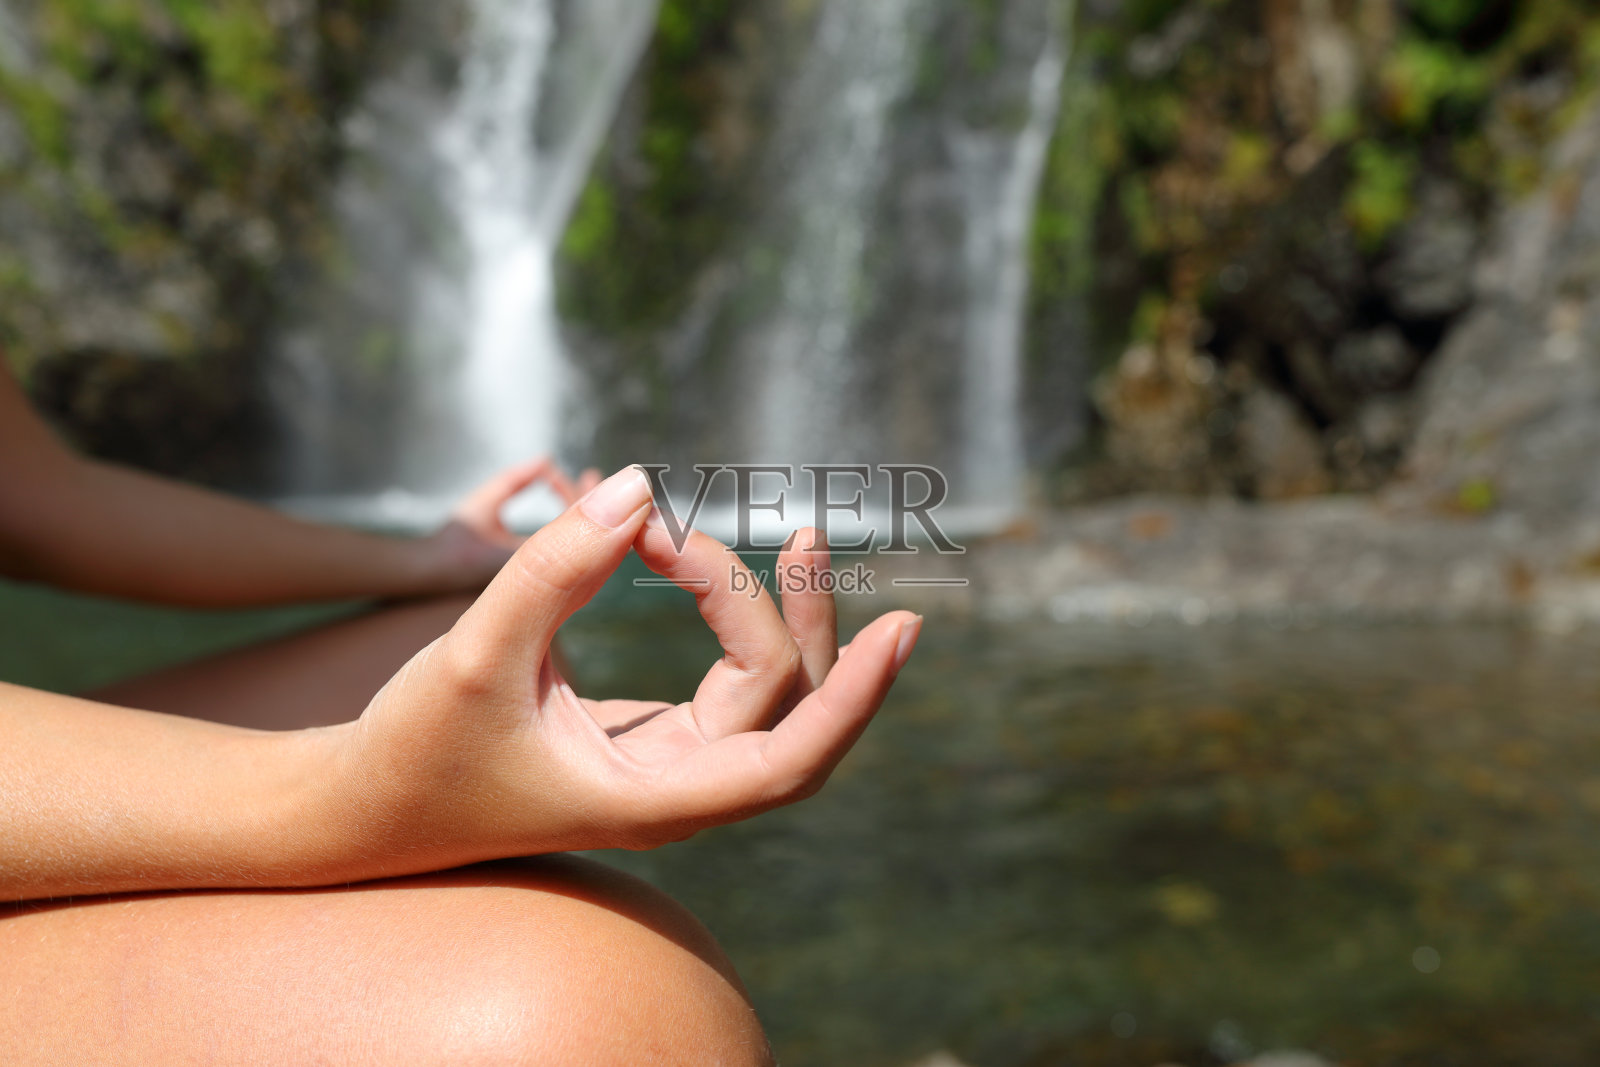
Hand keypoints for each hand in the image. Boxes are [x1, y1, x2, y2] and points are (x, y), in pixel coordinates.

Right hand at [327, 466, 920, 874]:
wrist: (365, 806)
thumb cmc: (415, 747)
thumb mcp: (476, 653)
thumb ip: (556, 566)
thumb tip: (641, 486)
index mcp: (652, 797)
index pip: (791, 760)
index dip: (853, 698)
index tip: (901, 630)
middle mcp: (678, 788)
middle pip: (790, 708)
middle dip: (808, 618)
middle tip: (804, 531)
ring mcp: (670, 765)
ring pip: (767, 693)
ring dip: (772, 610)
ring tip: (766, 532)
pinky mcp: (652, 738)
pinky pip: (730, 682)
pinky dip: (731, 618)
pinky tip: (701, 561)